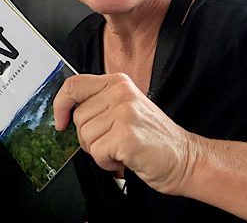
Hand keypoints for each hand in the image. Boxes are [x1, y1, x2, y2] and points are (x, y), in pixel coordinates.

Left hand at [52, 73, 194, 194]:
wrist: (187, 159)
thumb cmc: (154, 139)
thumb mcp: (126, 109)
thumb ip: (100, 104)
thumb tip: (67, 112)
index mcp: (118, 83)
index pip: (74, 85)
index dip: (60, 104)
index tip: (60, 121)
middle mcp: (121, 93)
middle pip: (79, 118)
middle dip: (89, 138)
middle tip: (111, 143)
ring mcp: (124, 113)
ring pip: (86, 137)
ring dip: (100, 152)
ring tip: (121, 150)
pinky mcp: (126, 136)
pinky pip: (97, 153)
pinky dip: (107, 163)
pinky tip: (125, 159)